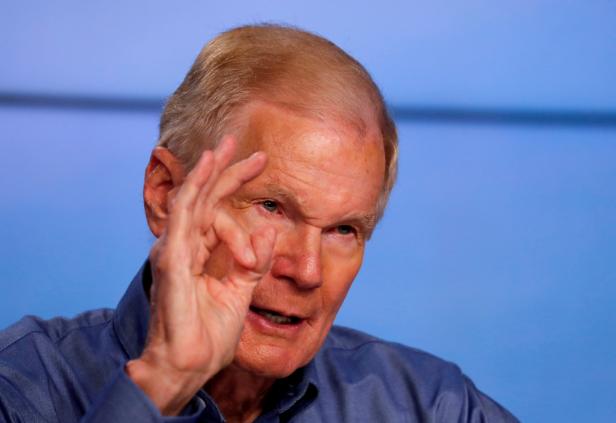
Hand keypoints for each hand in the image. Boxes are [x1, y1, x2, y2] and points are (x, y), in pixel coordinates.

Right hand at [126, 137, 274, 414]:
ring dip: (208, 172)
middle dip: (223, 169)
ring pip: (191, 200)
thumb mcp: (241, 291)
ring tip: (224, 148)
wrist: (192, 364)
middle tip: (241, 143)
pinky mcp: (172, 259)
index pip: (217, 209)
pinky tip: (206, 168)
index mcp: (198, 253)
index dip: (235, 183)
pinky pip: (185, 217)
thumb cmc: (211, 333)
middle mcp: (183, 247)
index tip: (261, 162)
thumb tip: (269, 233)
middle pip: (204, 198)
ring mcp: (174, 251)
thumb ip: (254, 262)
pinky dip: (195, 190)